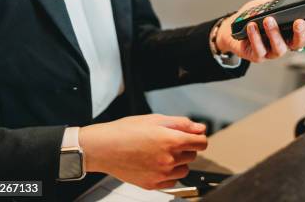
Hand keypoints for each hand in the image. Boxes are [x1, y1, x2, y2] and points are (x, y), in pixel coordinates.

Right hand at [80, 114, 206, 189]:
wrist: (103, 148)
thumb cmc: (125, 131)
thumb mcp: (156, 119)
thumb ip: (182, 123)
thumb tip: (199, 128)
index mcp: (172, 140)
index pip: (201, 142)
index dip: (199, 137)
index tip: (194, 137)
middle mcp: (169, 159)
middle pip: (193, 155)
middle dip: (185, 147)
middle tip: (169, 141)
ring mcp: (161, 174)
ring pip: (184, 169)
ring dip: (179, 162)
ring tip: (162, 153)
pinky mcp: (152, 184)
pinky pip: (172, 181)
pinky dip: (169, 174)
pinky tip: (157, 164)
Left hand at [215, 0, 304, 62]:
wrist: (231, 29)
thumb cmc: (252, 17)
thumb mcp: (266, 5)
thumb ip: (278, 3)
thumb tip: (287, 0)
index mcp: (290, 32)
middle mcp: (284, 43)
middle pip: (298, 43)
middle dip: (300, 34)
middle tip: (299, 22)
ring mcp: (271, 52)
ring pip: (279, 48)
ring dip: (274, 33)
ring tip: (268, 20)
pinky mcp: (258, 56)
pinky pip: (259, 49)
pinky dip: (256, 37)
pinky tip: (253, 26)